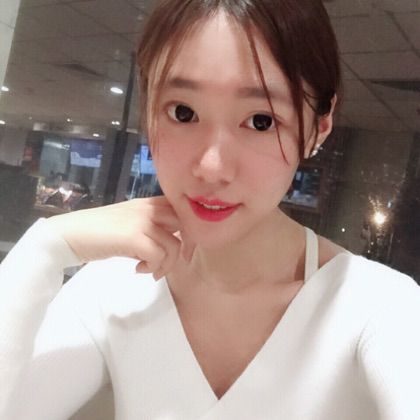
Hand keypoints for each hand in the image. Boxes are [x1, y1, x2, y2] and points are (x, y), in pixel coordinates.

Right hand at [46, 196, 194, 279]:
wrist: (69, 235)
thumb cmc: (97, 232)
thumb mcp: (128, 224)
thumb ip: (149, 229)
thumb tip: (167, 246)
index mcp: (147, 203)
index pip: (181, 211)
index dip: (189, 230)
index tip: (184, 250)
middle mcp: (147, 208)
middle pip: (185, 225)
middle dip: (185, 247)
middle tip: (170, 262)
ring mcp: (141, 221)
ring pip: (174, 245)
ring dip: (165, 264)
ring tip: (150, 271)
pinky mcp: (133, 237)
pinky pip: (158, 256)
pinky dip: (153, 268)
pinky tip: (138, 270)